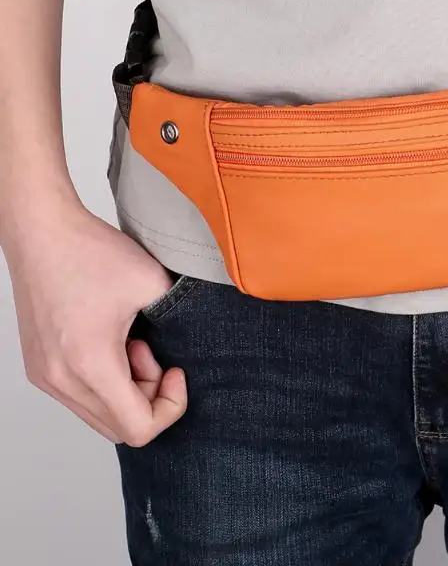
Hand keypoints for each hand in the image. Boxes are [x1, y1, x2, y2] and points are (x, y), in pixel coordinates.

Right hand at [6, 199, 187, 444]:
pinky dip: (106, 380)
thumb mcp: (153, 284)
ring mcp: (45, 376)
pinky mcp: (40, 367)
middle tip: (155, 351)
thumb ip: (180, 320)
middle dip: (149, 397)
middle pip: (119, 428)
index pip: (138, 429)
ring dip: (128, 387)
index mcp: (90, 365)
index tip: (176, 369)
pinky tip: (115, 340)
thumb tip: (196, 342)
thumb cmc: (90, 252)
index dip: (171, 406)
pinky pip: (81, 396)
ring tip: (135, 340)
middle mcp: (61, 380)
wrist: (42, 230)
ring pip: (99, 414)